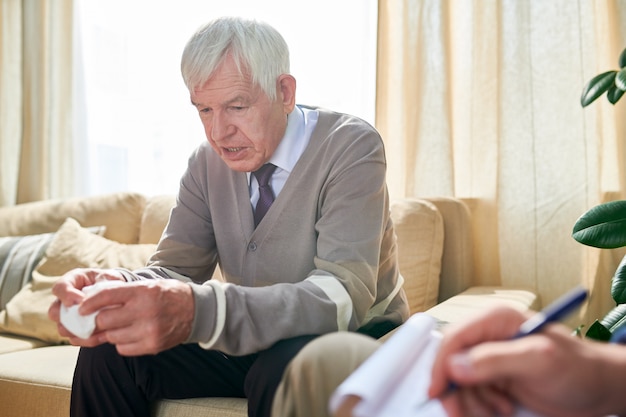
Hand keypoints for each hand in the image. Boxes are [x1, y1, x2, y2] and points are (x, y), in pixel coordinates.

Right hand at [48, 268, 125, 345]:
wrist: (117, 294)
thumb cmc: (109, 281)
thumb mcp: (108, 276)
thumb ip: (103, 281)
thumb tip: (97, 294)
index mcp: (71, 281)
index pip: (59, 288)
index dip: (66, 295)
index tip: (80, 300)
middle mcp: (65, 300)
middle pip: (54, 312)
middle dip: (67, 317)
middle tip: (85, 317)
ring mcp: (68, 317)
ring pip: (62, 328)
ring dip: (77, 330)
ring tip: (94, 327)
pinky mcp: (76, 330)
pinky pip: (75, 339)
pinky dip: (86, 339)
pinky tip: (101, 335)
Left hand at [49, 269, 194, 355]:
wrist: (196, 311)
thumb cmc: (167, 295)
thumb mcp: (148, 286)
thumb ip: (123, 293)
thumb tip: (91, 303)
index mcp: (143, 292)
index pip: (106, 296)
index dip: (89, 303)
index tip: (81, 308)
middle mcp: (145, 311)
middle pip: (105, 320)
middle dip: (98, 320)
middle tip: (98, 319)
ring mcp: (149, 331)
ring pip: (112, 336)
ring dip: (110, 332)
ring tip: (120, 325)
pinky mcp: (152, 346)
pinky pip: (123, 348)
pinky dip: (122, 342)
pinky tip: (130, 334)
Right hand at [429, 306, 625, 416]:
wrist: (597, 389)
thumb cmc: (578, 369)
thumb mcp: (538, 361)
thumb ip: (495, 360)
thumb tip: (455, 366)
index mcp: (495, 320)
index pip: (453, 339)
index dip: (441, 366)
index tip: (438, 391)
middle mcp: (489, 336)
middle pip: (451, 363)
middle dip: (456, 390)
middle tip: (462, 412)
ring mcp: (492, 357)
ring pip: (460, 382)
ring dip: (472, 401)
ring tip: (498, 409)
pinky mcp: (496, 376)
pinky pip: (473, 392)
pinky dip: (482, 405)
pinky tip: (503, 407)